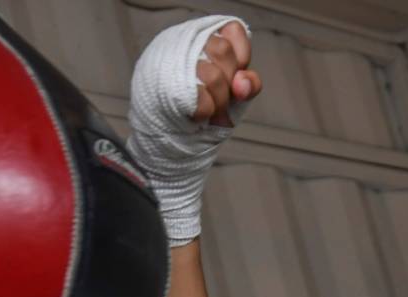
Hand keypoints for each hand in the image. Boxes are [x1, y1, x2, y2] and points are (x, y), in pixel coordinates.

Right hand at [126, 16, 261, 245]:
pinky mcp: (162, 88)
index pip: (231, 30)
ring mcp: (166, 65)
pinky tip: (194, 118)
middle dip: (229, 84)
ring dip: (217, 102)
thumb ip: (246, 84)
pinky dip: (204, 113)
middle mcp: (179, 47)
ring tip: (206, 115)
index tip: (238, 78)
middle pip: (222, 50)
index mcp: (197, 42)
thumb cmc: (200, 124)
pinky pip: (200, 96)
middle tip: (219, 104)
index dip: (242, 54)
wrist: (170, 155)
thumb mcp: (232, 100)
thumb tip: (244, 81)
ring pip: (211, 74)